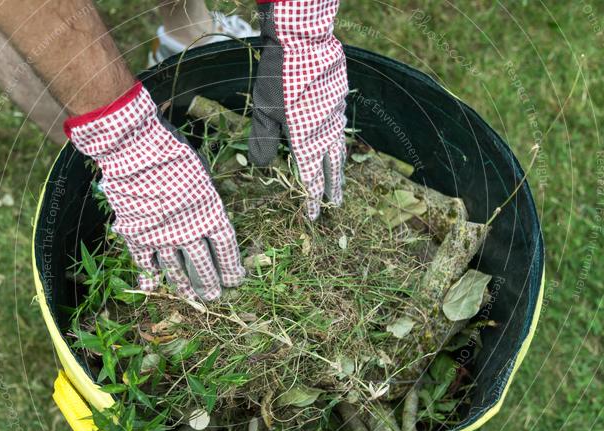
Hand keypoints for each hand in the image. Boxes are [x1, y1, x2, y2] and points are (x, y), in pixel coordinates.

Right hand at [65, 82, 244, 300]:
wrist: (135, 151)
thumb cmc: (173, 155)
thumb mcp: (201, 176)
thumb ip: (205, 202)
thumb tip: (206, 217)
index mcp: (211, 213)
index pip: (226, 248)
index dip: (232, 266)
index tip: (236, 279)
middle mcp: (189, 230)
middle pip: (203, 265)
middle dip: (210, 283)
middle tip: (214, 296)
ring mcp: (162, 237)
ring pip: (175, 270)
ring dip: (184, 287)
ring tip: (192, 300)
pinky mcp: (138, 237)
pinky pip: (145, 263)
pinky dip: (148, 278)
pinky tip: (151, 290)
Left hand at [249, 0, 348, 219]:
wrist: (304, 41)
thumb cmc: (278, 78)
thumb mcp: (264, 112)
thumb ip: (264, 141)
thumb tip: (262, 167)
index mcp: (305, 140)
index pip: (310, 178)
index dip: (312, 199)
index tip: (314, 215)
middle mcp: (325, 131)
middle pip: (332, 167)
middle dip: (334, 188)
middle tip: (337, 204)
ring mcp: (336, 114)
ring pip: (339, 147)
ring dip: (339, 166)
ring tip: (339, 180)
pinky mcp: (341, 98)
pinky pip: (340, 126)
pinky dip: (339, 139)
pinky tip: (336, 140)